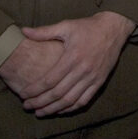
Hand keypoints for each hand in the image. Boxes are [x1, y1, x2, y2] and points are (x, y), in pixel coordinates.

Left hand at [4, 11, 136, 116]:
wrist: (114, 28)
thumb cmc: (88, 27)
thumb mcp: (66, 26)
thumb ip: (44, 31)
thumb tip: (23, 31)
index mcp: (72, 57)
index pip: (49, 80)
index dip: (34, 89)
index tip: (23, 94)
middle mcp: (83, 70)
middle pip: (58, 93)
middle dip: (40, 102)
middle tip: (27, 106)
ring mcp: (93, 77)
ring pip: (70, 100)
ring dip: (54, 109)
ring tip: (40, 112)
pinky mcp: (100, 81)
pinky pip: (85, 100)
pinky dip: (71, 108)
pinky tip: (60, 110)